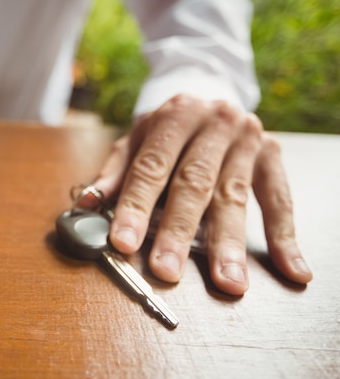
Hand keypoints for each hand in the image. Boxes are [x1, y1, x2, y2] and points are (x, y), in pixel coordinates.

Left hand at [92, 94, 311, 294]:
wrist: (212, 95)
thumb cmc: (168, 129)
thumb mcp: (137, 141)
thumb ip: (115, 173)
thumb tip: (87, 203)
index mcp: (173, 117)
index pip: (150, 167)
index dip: (135, 207)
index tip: (122, 243)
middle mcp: (213, 124)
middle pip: (193, 184)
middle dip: (179, 232)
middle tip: (167, 271)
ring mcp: (246, 140)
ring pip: (235, 197)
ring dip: (229, 244)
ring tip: (228, 283)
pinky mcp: (272, 155)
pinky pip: (280, 199)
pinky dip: (285, 237)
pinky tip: (292, 269)